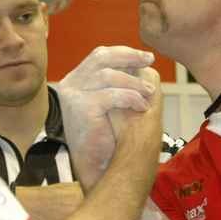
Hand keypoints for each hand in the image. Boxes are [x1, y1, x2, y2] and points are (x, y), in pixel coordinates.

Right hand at [56, 46, 155, 189]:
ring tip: (149, 93)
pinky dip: (131, 98)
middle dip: (129, 57)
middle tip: (149, 61)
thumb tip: (141, 61)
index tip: (145, 58)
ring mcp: (73, 95)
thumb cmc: (108, 136)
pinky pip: (112, 94)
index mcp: (75, 80)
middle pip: (101, 58)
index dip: (124, 53)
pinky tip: (141, 106)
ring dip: (134, 83)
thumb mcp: (113, 102)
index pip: (99, 56)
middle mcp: (70, 85)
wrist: (97, 166)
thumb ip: (119, 81)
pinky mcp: (81, 107)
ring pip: (108, 76)